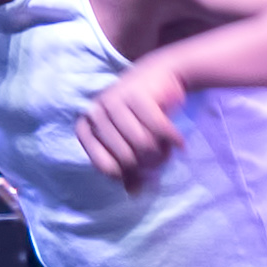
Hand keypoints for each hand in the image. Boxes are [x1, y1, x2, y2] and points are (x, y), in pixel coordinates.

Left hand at [77, 48, 199, 187]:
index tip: (141, 168)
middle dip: (149, 164)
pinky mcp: (138, 95)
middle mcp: (96, 112)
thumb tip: (134, 193)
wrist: (161, 73)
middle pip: (126, 158)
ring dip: (161, 153)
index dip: (127, 173)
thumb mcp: (131, 139)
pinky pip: (158, 130)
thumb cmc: (141, 112)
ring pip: (142, 145)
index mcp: (87, 126)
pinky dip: (172, 140)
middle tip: (161, 158)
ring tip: (168, 149)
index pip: (105, 167)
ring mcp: (115, 101)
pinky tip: (179, 143)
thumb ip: (129, 166)